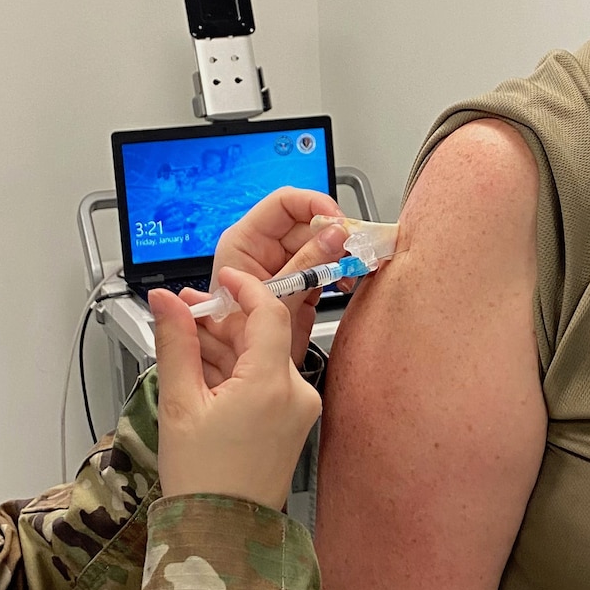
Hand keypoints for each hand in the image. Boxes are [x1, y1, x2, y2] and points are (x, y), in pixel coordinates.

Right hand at [151, 268, 322, 507]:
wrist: (222, 532)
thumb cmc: (202, 478)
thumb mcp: (179, 404)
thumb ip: (176, 344)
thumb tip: (166, 300)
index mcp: (273, 384)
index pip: (269, 312)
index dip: (243, 288)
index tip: (219, 279)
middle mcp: (296, 393)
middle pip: (262, 336)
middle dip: (223, 321)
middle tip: (184, 313)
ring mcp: (297, 409)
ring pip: (261, 358)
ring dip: (226, 346)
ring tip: (185, 343)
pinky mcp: (291, 423)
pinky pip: (265, 382)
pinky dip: (237, 372)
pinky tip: (204, 372)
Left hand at [201, 186, 345, 377]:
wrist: (239, 385)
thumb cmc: (235, 346)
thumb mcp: (276, 301)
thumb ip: (305, 266)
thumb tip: (334, 235)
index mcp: (244, 243)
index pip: (283, 204)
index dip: (313, 205)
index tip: (339, 221)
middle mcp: (262, 251)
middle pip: (306, 223)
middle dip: (334, 233)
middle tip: (354, 249)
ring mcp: (281, 268)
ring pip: (319, 245)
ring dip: (340, 254)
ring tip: (350, 269)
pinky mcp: (297, 287)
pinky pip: (323, 268)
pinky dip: (339, 272)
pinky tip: (345, 282)